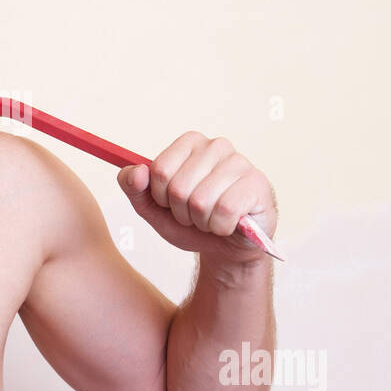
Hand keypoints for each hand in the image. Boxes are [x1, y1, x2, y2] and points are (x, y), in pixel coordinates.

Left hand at [117, 131, 276, 266]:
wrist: (226, 247)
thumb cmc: (191, 223)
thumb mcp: (153, 208)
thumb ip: (133, 187)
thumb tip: (137, 171)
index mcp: (190, 143)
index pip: (159, 170)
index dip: (161, 197)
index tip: (172, 202)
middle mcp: (216, 146)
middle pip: (179, 188)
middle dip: (182, 212)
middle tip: (195, 215)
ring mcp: (240, 163)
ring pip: (201, 201)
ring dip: (202, 222)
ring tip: (212, 219)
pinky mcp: (257, 184)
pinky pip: (225, 211)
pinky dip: (221, 227)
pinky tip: (229, 224)